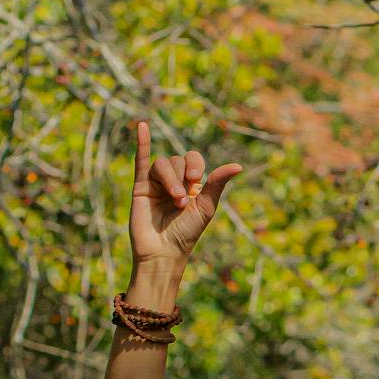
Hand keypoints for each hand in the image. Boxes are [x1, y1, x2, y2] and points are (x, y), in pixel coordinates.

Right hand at [128, 119, 240, 269]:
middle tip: (181, 202)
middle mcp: (174, 181)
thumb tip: (238, 165)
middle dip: (180, 178)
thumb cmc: (186, 234)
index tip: (196, 180)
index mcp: (191, 185)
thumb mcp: (205, 207)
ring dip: (169, 178)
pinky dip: (142, 143)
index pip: (193, 160)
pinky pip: (140, 160)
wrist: (163, 252)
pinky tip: (143, 125)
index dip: (194, 164)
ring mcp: (156, 183)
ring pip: (161, 164)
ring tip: (173, 200)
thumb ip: (217, 184)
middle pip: (177, 161)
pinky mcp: (140, 187)